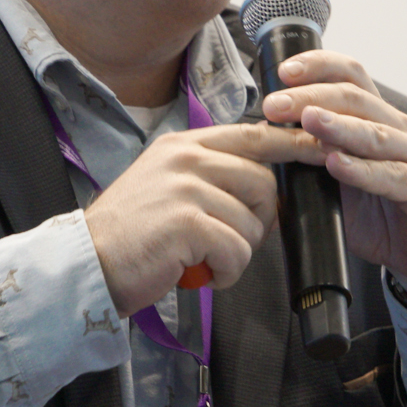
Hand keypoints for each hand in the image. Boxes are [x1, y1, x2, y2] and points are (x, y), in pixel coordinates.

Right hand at [85, 122, 326, 316]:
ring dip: (237, 252)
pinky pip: (237, 249)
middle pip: (262, 180)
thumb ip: (209, 174)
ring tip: (205, 259)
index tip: (318, 148)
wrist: (88, 264)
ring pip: (251, 221)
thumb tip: (263, 182)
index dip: (291, 143)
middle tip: (230, 241)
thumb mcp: (168, 185)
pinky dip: (227, 271)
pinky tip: (201, 272)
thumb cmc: (131, 234)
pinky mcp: (186, 222)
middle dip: (259, 220)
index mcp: (183, 145)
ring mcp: (185, 188)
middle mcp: (185, 158)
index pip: (252, 134)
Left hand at [260, 51, 406, 299]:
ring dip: (337, 125)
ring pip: (374, 132)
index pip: (349, 77)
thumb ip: (311, 161)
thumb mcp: (339, 183)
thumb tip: (264, 143)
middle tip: (276, 104)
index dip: (317, 67)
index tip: (283, 71)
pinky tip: (337, 164)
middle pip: (354, 98)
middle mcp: (398, 130)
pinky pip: (393, 175)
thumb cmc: (386, 215)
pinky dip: (363, 170)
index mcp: (376, 119)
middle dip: (311, 97)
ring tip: (307, 121)